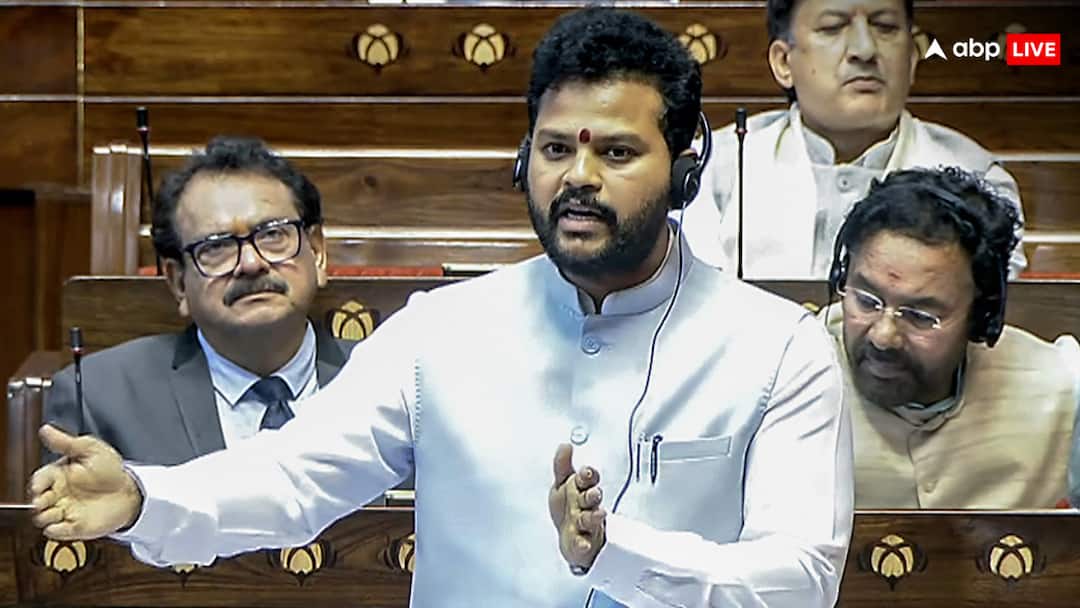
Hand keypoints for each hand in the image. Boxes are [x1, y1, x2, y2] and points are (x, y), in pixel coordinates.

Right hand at [29, 425, 143, 539]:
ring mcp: (64, 511)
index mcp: (59, 475)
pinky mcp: (73, 527)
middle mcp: (58, 494)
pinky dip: (55, 530)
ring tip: (58, 509)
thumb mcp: (91, 450)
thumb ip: (67, 442)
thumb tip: (46, 430)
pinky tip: (64, 521)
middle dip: (38, 501)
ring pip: (41, 518)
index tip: (39, 485)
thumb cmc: (110, 470)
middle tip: (47, 499)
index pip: (38, 479)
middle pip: (36, 500)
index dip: (37, 483)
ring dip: (45, 516)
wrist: (130, 491)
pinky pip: (55, 532)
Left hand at [549, 443, 605, 571]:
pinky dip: (583, 544)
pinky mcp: (582, 542)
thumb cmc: (569, 506)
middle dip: (594, 495)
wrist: (570, 537)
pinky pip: (583, 543)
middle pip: (592, 497)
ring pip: (591, 518)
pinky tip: (582, 544)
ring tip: (598, 515)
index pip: (588, 478)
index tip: (586, 472)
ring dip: (595, 516)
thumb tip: (565, 445)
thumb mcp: (562, 484)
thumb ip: (563, 465)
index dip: (588, 475)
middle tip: (595, 493)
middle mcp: (586, 505)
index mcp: (582, 489)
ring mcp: (585, 524)